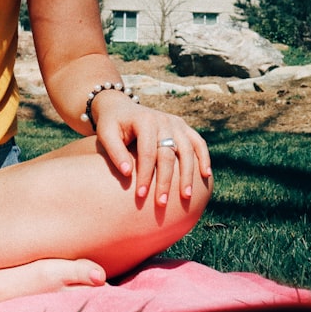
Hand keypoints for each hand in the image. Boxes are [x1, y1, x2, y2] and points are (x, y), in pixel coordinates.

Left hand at [91, 91, 211, 205]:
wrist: (121, 108)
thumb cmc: (112, 125)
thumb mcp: (105, 134)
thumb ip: (115, 152)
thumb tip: (127, 173)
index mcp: (144, 120)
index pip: (147, 153)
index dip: (145, 175)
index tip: (140, 195)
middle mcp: (163, 120)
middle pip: (168, 154)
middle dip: (165, 181)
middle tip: (161, 203)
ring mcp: (176, 123)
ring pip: (187, 150)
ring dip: (188, 175)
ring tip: (186, 196)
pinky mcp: (183, 127)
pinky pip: (198, 142)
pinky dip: (204, 158)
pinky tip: (205, 176)